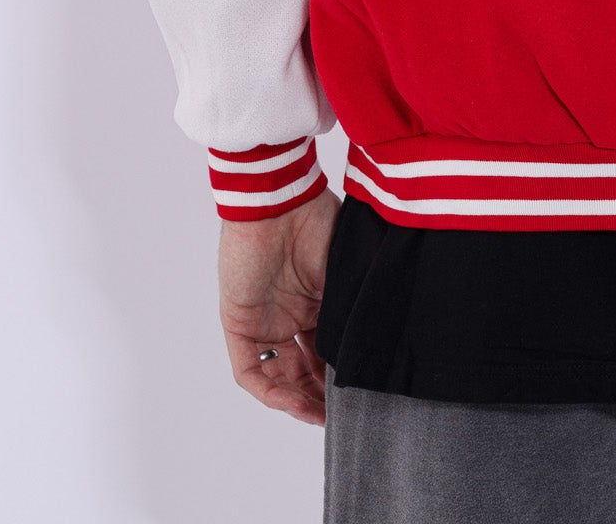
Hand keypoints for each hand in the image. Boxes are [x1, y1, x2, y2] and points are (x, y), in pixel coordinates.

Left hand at [218, 186, 340, 424]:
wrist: (280, 198)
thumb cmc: (317, 221)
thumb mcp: (344, 271)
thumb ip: (353, 305)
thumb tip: (377, 343)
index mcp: (315, 301)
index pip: (327, 351)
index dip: (341, 377)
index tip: (361, 398)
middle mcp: (289, 316)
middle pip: (304, 370)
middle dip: (321, 397)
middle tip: (341, 417)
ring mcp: (262, 322)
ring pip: (278, 377)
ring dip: (298, 401)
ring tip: (321, 417)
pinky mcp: (238, 324)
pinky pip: (251, 370)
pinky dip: (272, 392)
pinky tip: (295, 401)